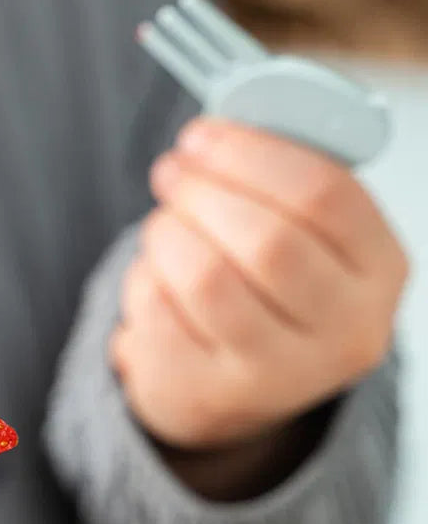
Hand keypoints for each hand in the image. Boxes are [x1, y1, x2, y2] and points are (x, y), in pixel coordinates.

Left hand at [111, 120, 407, 452]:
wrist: (234, 386)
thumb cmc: (265, 289)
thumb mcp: (301, 234)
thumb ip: (276, 178)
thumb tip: (217, 130)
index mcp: (380, 268)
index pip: (326, 195)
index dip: (251, 153)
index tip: (202, 134)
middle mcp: (344, 330)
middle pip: (265, 239)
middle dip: (202, 190)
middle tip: (170, 170)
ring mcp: (277, 374)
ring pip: (203, 276)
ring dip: (166, 234)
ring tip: (163, 226)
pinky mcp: (209, 394)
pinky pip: (157, 312)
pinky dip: (143, 279)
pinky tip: (156, 279)